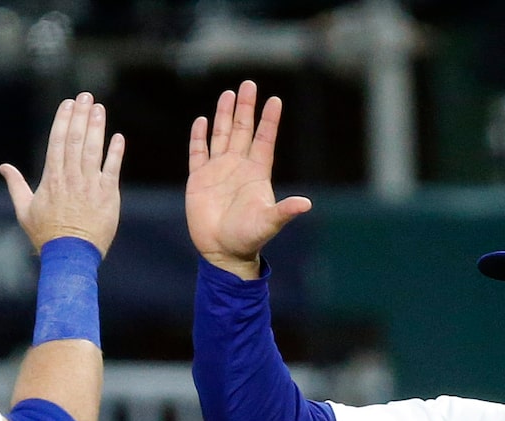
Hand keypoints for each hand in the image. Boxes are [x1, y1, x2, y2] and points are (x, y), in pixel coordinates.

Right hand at [1, 92, 124, 257]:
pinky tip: (117, 137)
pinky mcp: (108, 197)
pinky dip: (115, 153)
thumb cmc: (46, 236)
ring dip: (96, 128)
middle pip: (75, 140)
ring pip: (93, 151)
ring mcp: (90, 186)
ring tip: (99, 108)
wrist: (70, 257)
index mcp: (51, 179)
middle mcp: (71, 178)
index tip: (68, 103)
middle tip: (85, 96)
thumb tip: (3, 167)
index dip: (63, 120)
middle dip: (80, 116)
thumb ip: (16, 185)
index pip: (57, 142)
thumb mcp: (24, 210)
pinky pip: (112, 170)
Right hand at [187, 80, 311, 279]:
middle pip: (243, 130)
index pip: (264, 140)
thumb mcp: (268, 223)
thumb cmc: (248, 238)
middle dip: (246, 107)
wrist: (223, 252)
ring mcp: (218, 170)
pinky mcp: (199, 179)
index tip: (275, 100)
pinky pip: (198, 152)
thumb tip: (306, 204)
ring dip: (225, 115)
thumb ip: (284, 211)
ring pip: (222, 135)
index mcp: (256, 173)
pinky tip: (201, 121)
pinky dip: (198, 137)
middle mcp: (238, 167)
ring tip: (228, 93)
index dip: (269, 120)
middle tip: (250, 83)